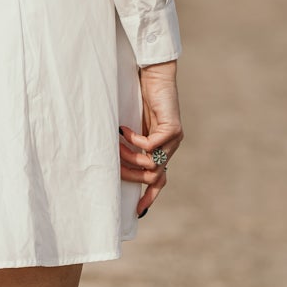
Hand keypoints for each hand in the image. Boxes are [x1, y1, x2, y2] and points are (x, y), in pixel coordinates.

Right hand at [119, 60, 182, 218]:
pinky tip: (123, 130)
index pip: (159, 181)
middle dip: (129, 174)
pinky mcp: (173, 128)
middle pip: (152, 177)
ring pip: (151, 164)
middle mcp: (170, 148)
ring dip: (128, 157)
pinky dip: (134, 141)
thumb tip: (111, 162)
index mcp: (162, 151)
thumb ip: (129, 145)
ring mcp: (174, 140)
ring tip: (115, 143)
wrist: (154, 75)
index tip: (137, 211)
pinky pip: (151, 146)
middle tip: (111, 163)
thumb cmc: (139, 98)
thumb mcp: (132, 128)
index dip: (149, 196)